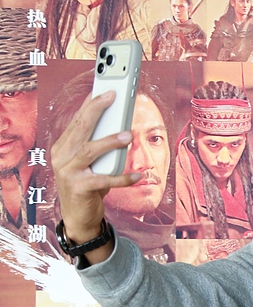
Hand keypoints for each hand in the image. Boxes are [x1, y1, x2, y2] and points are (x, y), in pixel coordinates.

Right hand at [51, 91, 139, 260]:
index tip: (104, 90)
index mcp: (63, 147)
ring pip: (89, 150)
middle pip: (80, 128)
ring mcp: (68, 172)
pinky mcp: (79, 188)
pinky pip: (104, 180)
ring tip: (128, 136)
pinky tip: (137, 176)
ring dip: (110, 141)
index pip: (77, 121)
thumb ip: (98, 147)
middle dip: (96, 110)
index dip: (90, 104)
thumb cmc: (87, 185)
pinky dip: (122, 178)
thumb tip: (121, 126)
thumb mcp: (90, 163)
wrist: (78, 216)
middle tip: (113, 97)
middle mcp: (62, 156)